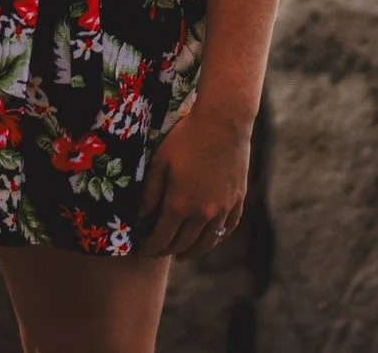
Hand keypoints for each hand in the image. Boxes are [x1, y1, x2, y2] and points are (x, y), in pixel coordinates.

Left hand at [139, 103, 250, 258]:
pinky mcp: (238, 200)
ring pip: (207, 241)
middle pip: (183, 243)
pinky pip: (228, 228)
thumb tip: (140, 216)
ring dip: (192, 251)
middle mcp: (203, 213)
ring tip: (181, 255)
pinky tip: (210, 239)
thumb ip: (150, 191)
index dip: (151, 248)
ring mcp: (223, 209)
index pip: (162, 237)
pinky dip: (217, 238)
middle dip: (167, 250)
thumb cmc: (186, 137)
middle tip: (157, 252)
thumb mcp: (160, 161)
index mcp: (180, 204)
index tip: (142, 252)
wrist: (223, 123)